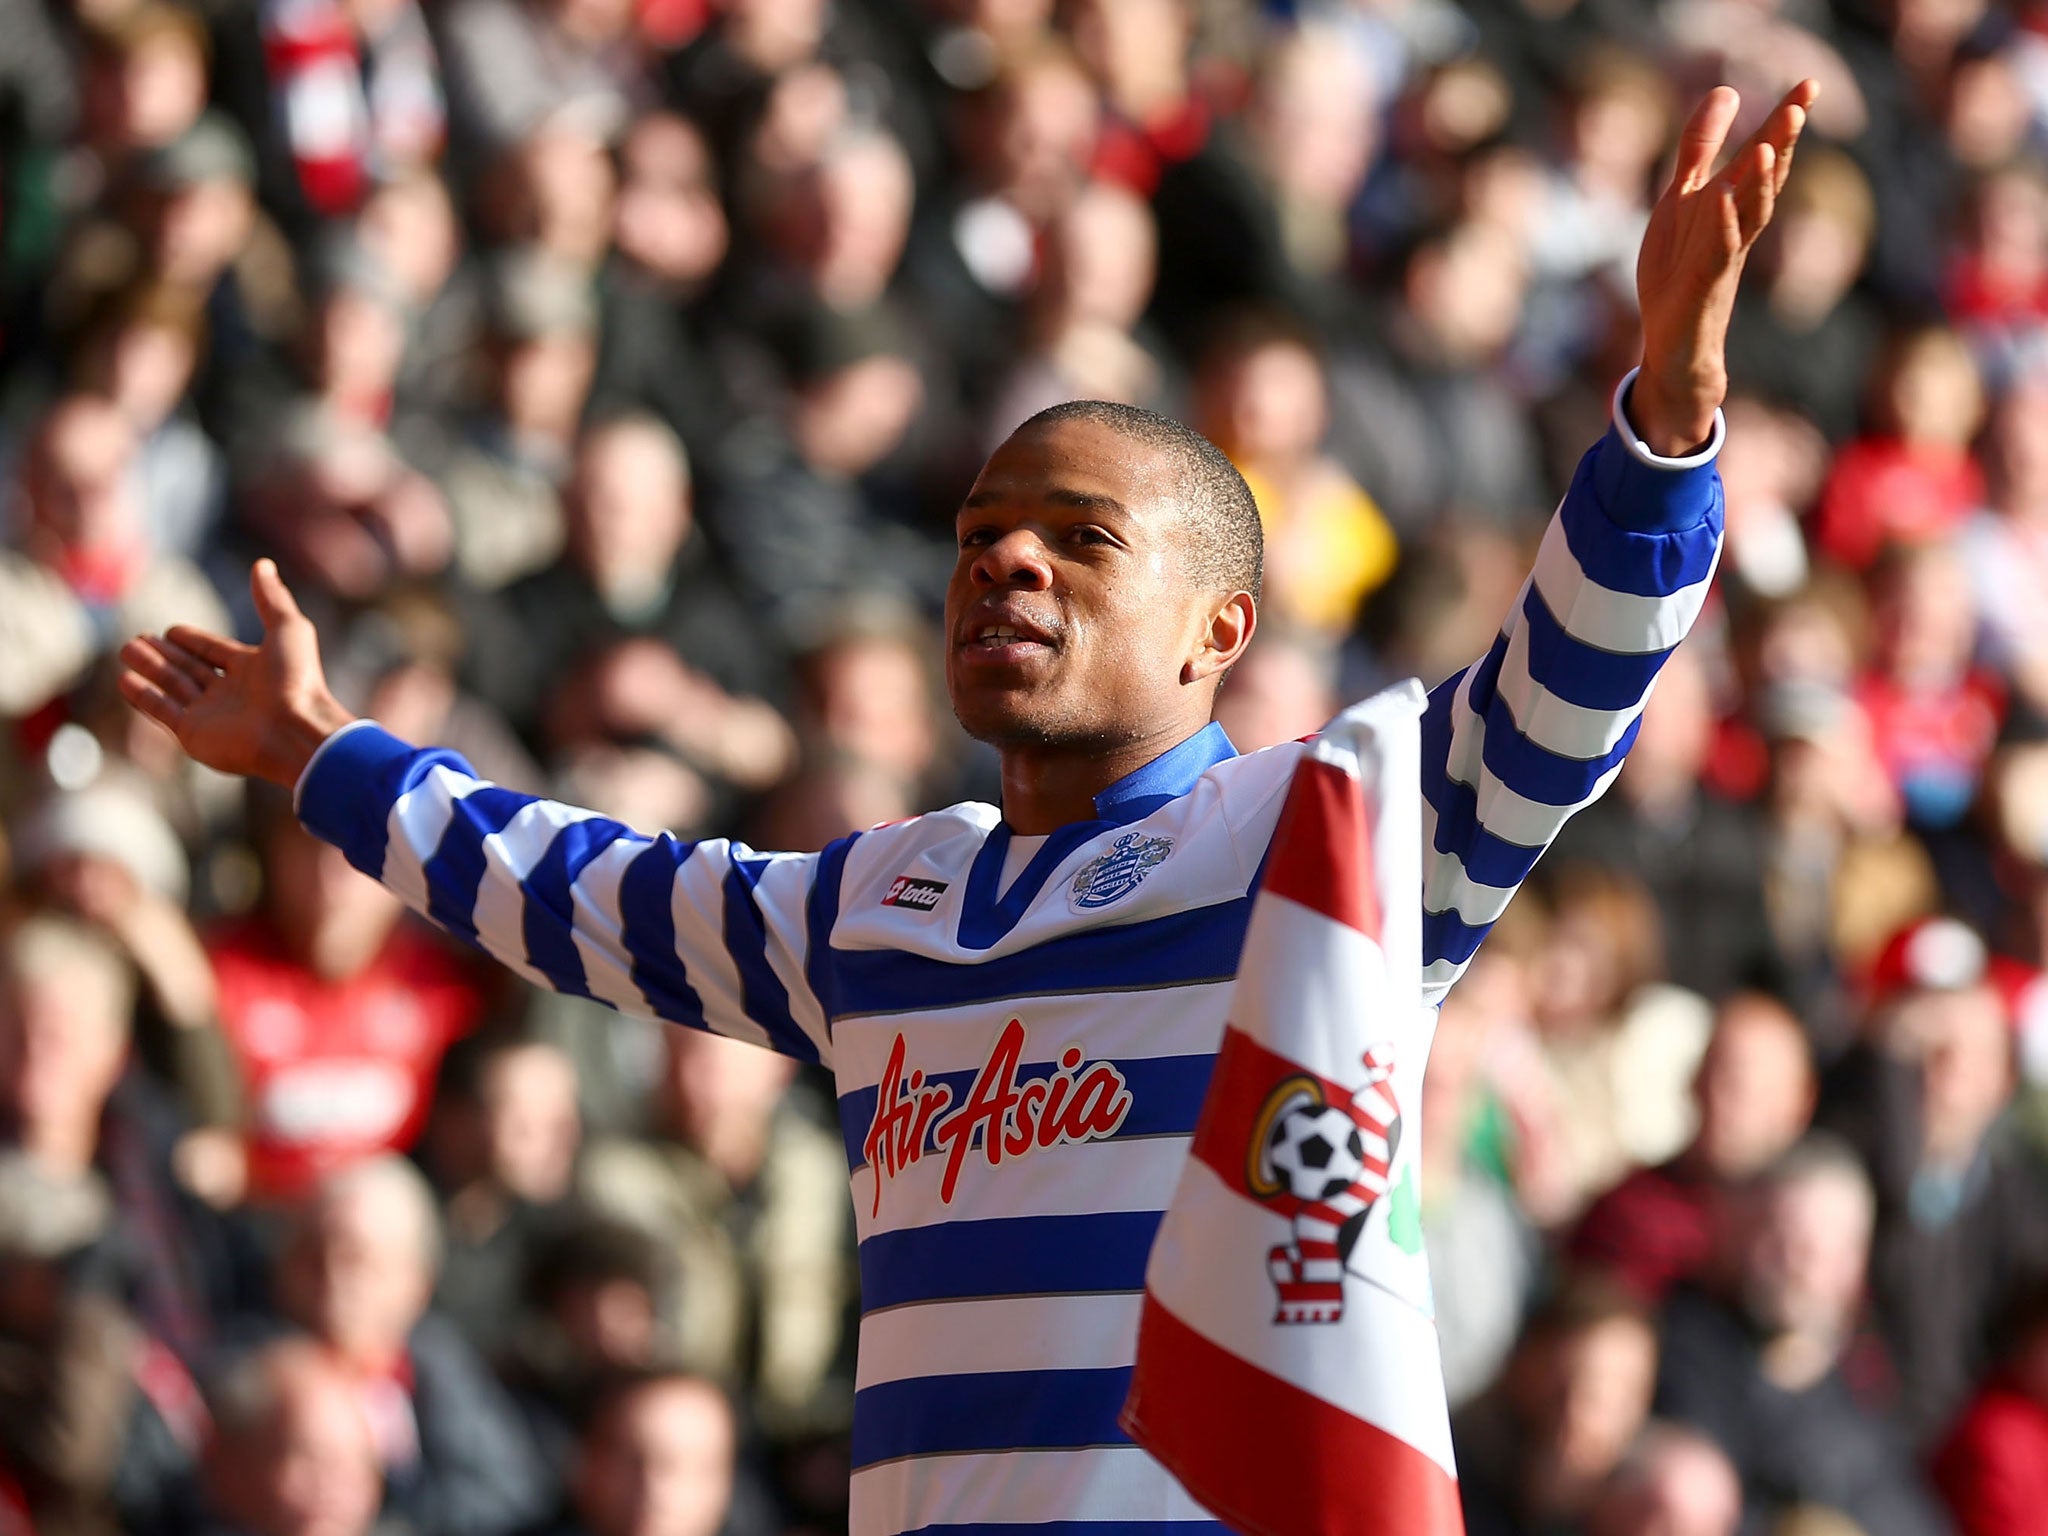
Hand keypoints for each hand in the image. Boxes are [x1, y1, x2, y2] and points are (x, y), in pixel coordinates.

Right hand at [118, 560, 356, 787]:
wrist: (294, 732)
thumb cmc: (296, 681)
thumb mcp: (288, 629)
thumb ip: (271, 598)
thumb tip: (263, 564)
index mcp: (253, 669)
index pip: (214, 651)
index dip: (194, 641)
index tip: (171, 631)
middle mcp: (232, 692)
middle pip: (190, 668)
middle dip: (164, 653)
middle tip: (137, 638)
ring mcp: (212, 715)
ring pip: (173, 685)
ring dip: (150, 667)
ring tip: (126, 649)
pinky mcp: (194, 734)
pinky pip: (162, 710)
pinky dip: (143, 696)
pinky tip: (124, 679)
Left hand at [1633, 81, 1818, 454]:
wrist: (1674, 345)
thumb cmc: (1682, 270)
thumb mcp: (1684, 200)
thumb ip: (1700, 149)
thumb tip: (1726, 91)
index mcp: (1732, 206)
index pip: (1764, 159)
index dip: (1783, 124)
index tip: (1808, 84)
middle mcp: (1736, 229)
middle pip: (1765, 181)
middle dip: (1781, 142)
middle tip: (1803, 100)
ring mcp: (1723, 258)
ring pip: (1747, 216)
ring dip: (1758, 182)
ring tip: (1766, 144)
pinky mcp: (1702, 287)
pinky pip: (1715, 254)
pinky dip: (1719, 227)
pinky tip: (1718, 200)